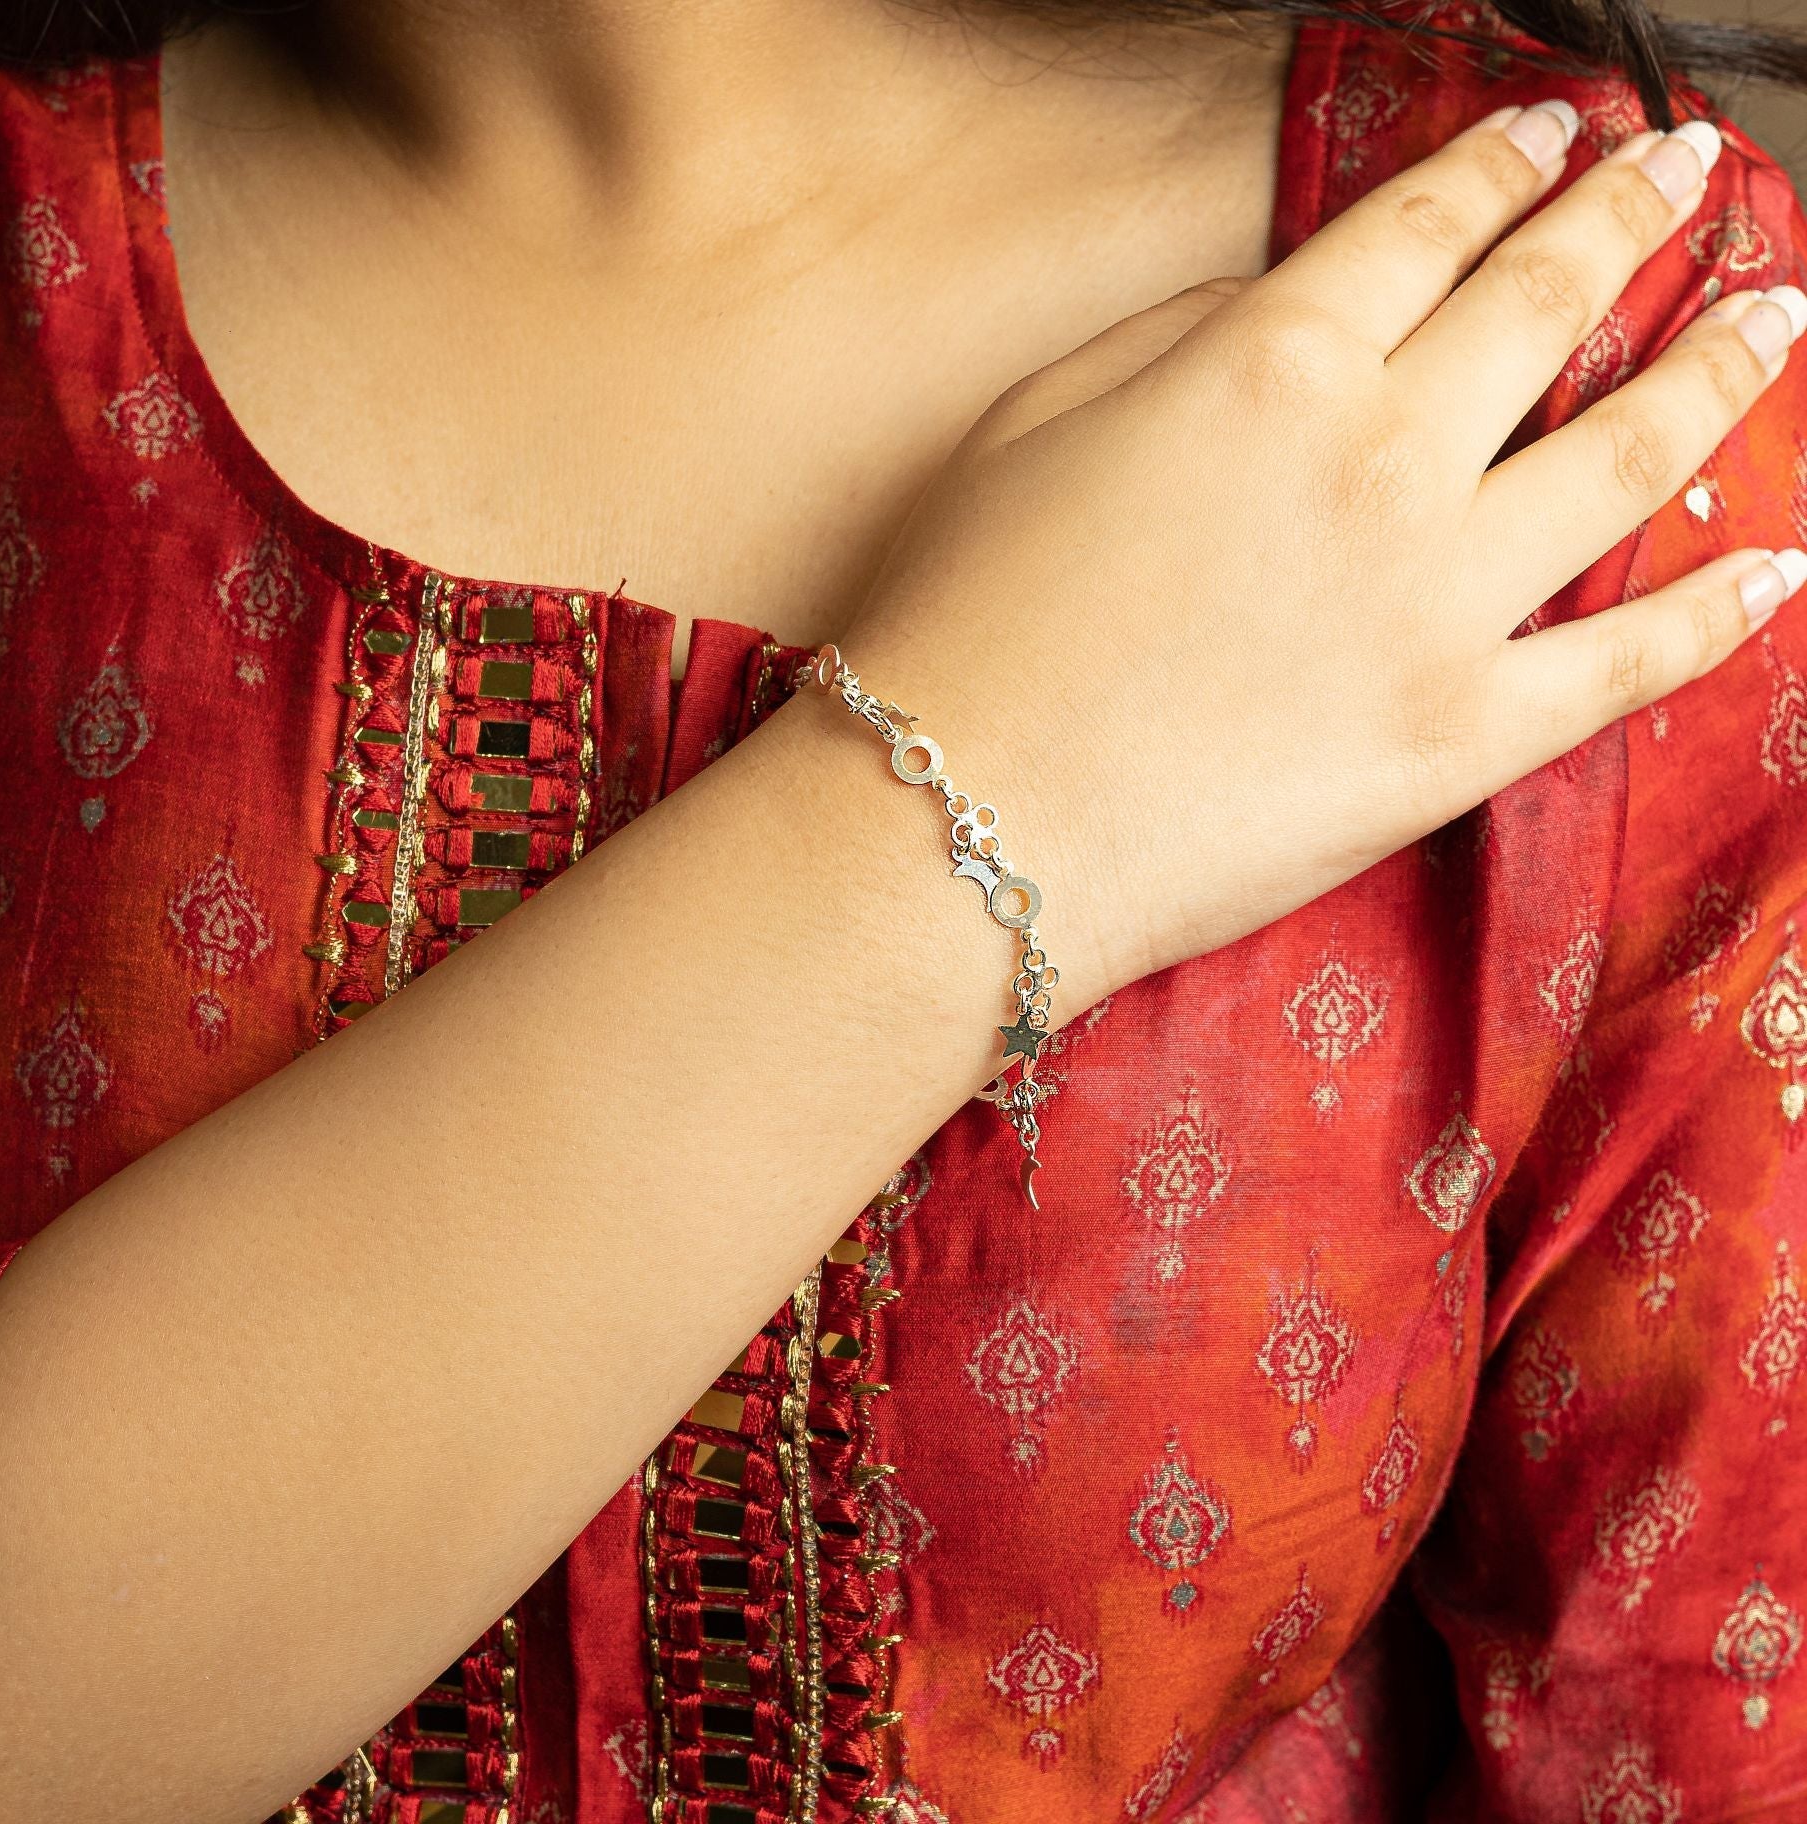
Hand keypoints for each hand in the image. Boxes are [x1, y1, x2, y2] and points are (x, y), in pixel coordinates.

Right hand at [841, 101, 1804, 1005]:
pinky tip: (1775, 567)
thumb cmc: (968, 629)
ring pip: (1634, 454)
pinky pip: (1629, 666)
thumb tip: (1277, 305)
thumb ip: (1172, 339)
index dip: (1500, 167)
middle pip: (1548, 304)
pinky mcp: (1464, 739)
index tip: (1554, 135)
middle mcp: (1387, 458)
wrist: (963, 827)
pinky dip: (1718, 614)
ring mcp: (1444, 603)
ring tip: (1775, 314)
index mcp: (1272, 365)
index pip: (1423, 229)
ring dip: (1722, 367)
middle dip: (1631, 220)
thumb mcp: (1032, 425)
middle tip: (1688, 176)